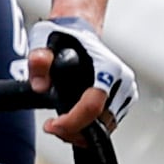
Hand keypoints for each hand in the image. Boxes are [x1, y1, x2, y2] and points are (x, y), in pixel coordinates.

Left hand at [26, 16, 133, 141]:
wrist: (79, 32)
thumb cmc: (63, 36)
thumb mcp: (42, 41)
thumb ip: (38, 60)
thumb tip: (39, 86)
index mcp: (107, 67)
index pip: (93, 105)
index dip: (72, 121)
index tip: (53, 126)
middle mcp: (121, 81)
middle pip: (101, 120)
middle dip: (74, 130)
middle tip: (51, 127)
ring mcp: (125, 91)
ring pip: (106, 125)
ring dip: (81, 131)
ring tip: (59, 124)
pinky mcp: (123, 99)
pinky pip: (108, 122)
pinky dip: (90, 127)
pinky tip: (73, 121)